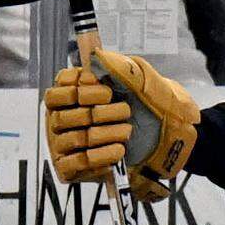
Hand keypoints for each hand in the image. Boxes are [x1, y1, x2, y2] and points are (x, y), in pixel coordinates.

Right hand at [46, 50, 198, 200]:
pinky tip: (120, 150)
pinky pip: (78, 162)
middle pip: (63, 116)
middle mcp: (61, 121)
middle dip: (98, 113)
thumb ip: (120, 67)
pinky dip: (101, 156)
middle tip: (124, 111)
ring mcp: (63, 146)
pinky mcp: (72, 169)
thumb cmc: (148, 108)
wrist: (167, 140)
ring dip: (103, 134)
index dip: (78, 90)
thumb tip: (98, 55)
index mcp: (70, 97)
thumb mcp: (140, 81)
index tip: (106, 92)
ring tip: (127, 131)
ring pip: (75, 138)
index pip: (57, 91)